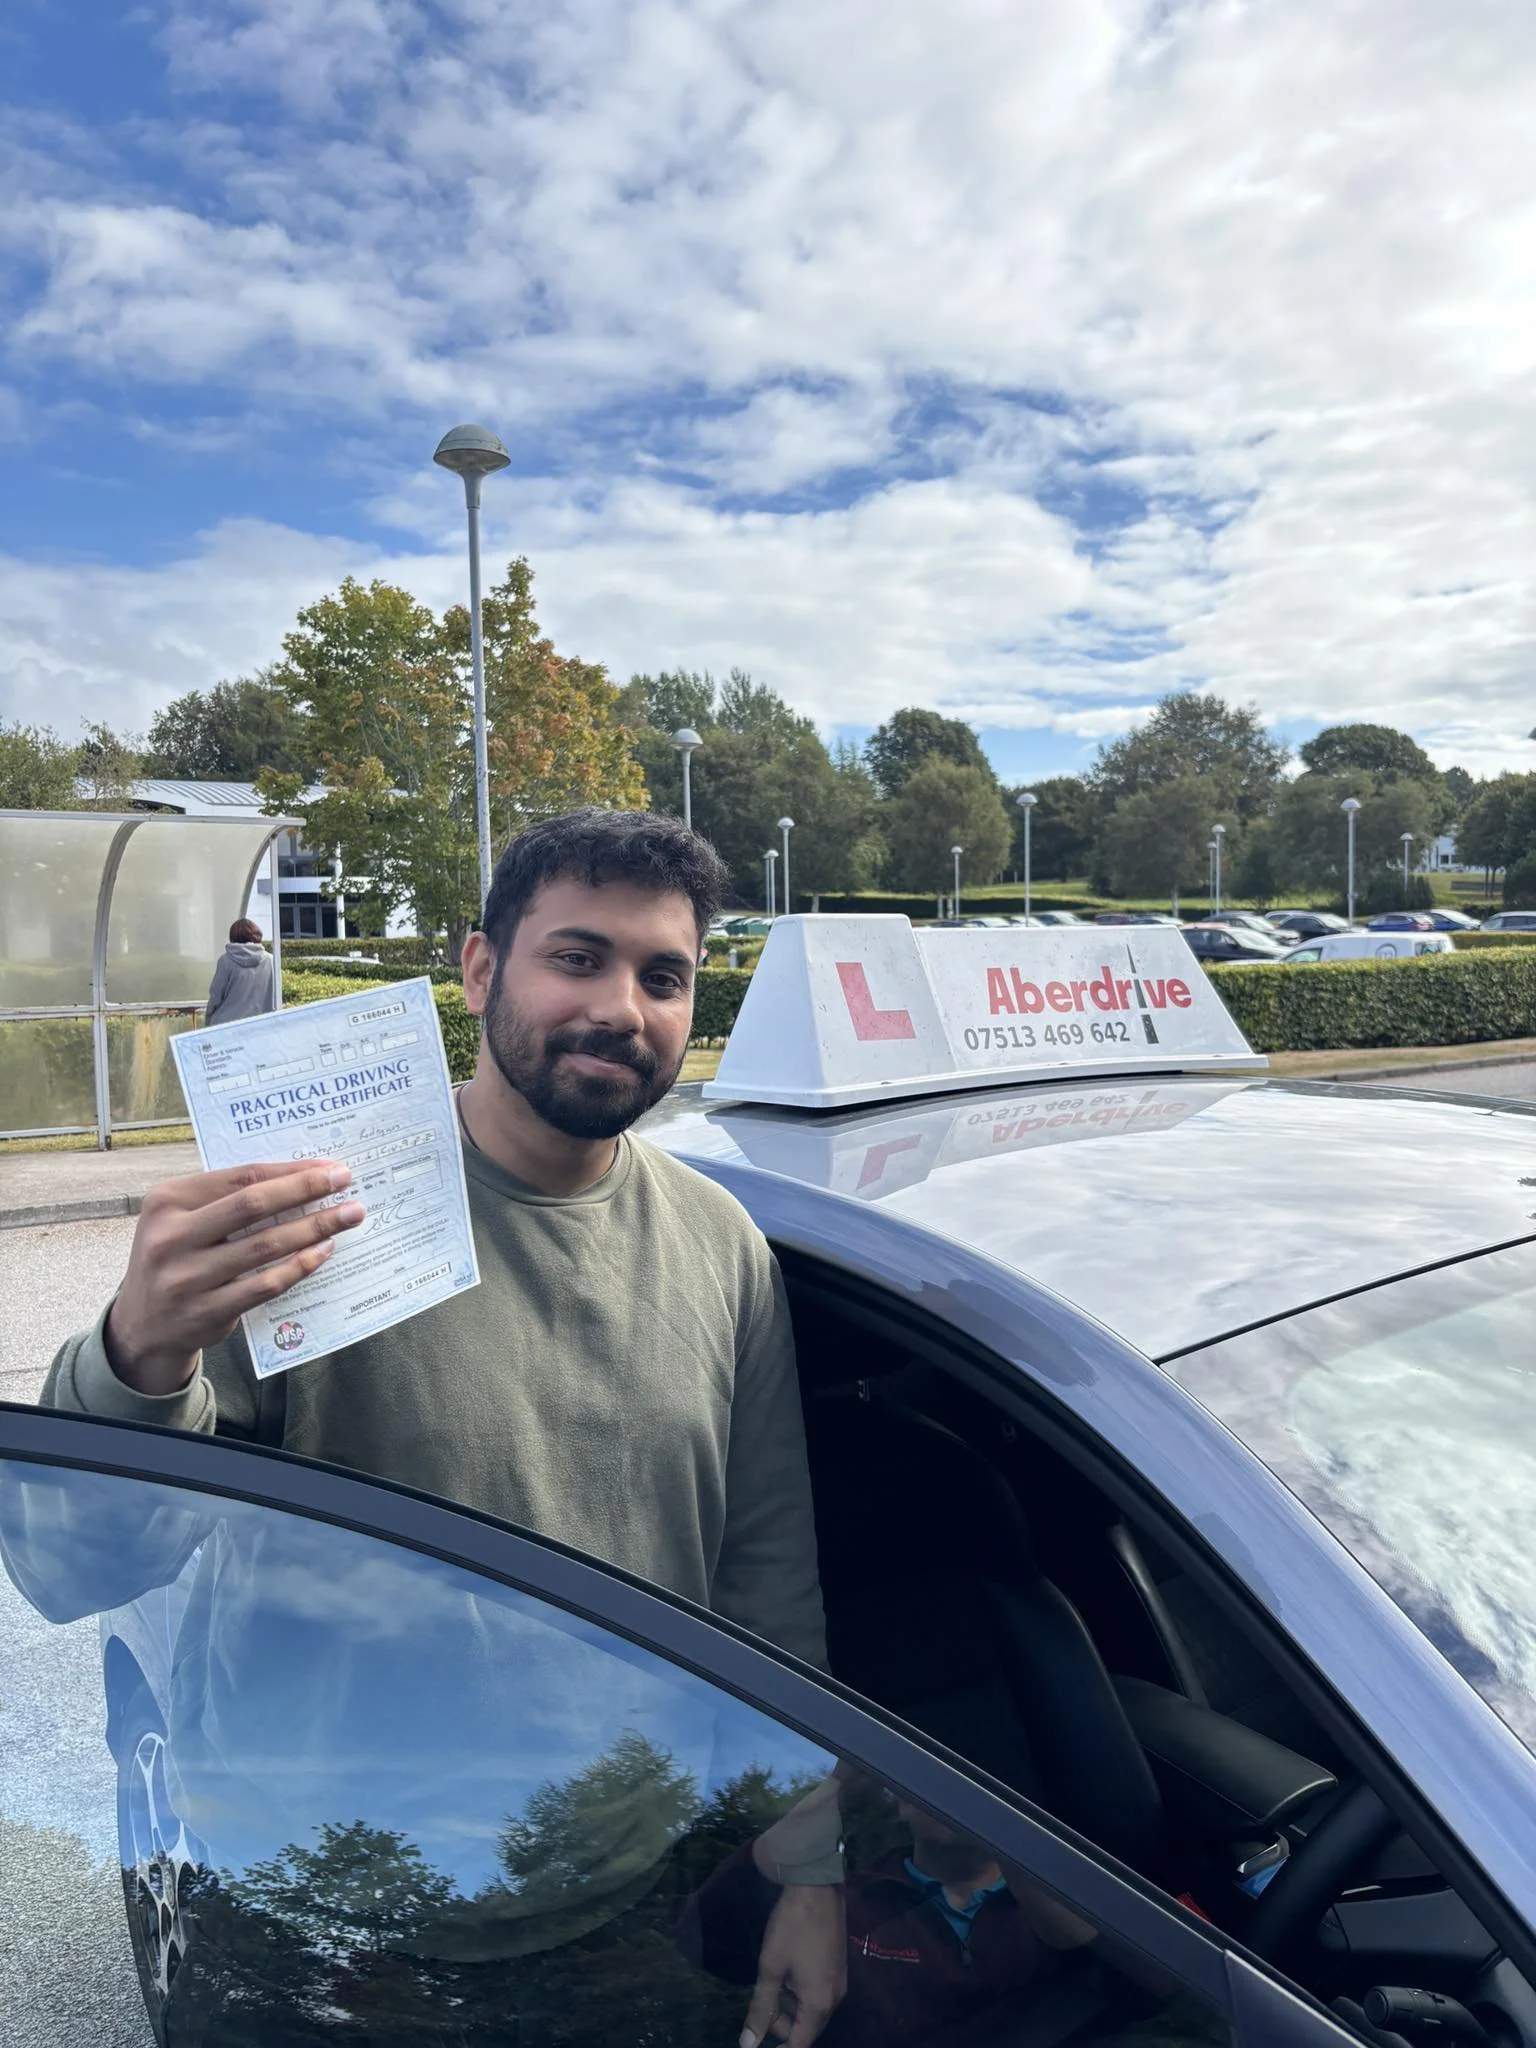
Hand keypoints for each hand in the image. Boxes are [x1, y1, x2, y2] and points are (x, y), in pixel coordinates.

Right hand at [104, 1162, 365, 1394]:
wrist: (142, 1326)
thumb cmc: (176, 1258)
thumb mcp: (181, 1220)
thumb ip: (226, 1199)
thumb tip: (300, 1176)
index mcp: (166, 1201)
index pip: (240, 1176)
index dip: (289, 1171)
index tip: (328, 1166)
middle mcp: (171, 1237)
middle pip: (253, 1205)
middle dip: (305, 1190)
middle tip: (346, 1181)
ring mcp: (186, 1278)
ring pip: (265, 1246)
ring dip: (313, 1227)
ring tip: (348, 1215)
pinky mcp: (205, 1312)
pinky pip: (265, 1284)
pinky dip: (299, 1266)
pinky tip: (323, 1251)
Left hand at [740, 1883, 845, 2047]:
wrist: (817, 1886)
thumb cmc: (792, 1928)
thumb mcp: (771, 1969)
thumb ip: (760, 2009)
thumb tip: (748, 2044)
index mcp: (819, 2005)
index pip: (799, 2045)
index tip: (757, 2043)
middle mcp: (834, 1999)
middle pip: (805, 2028)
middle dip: (780, 2022)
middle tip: (760, 1999)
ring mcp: (838, 1982)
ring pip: (809, 2008)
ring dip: (788, 2003)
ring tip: (771, 1978)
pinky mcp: (837, 1967)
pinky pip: (816, 1992)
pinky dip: (798, 1989)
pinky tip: (784, 1969)